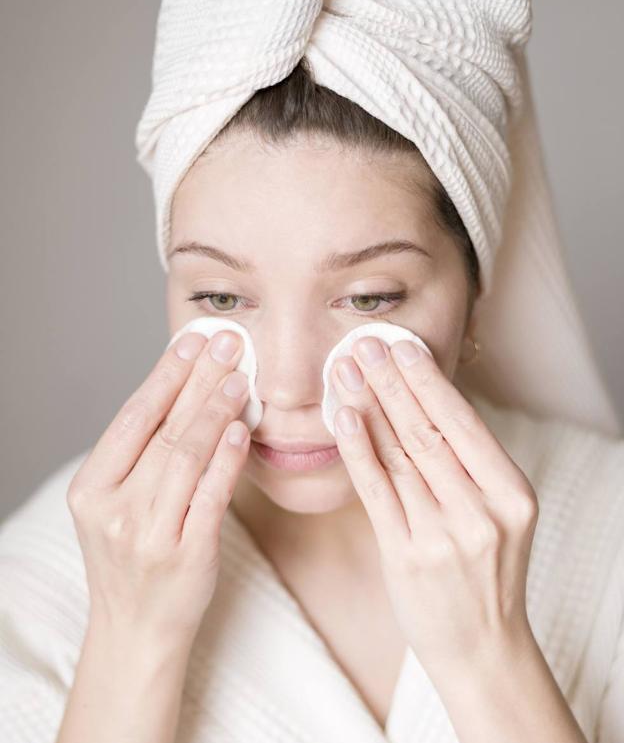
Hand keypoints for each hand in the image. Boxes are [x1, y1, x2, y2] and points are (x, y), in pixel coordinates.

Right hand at [67, 330, 250, 641]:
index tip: (192, 341)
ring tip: (240, 377)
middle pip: (162, 428)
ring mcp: (150, 534)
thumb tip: (186, 390)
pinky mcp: (187, 555)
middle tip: (228, 343)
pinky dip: (228, 458)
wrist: (136, 630)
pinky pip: (211, 495)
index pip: (132, 417)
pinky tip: (242, 428)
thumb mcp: (117, 505)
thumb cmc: (131, 558)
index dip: (166, 375)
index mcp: (91, 489)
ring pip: (186, 456)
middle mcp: (114, 510)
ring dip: (216, 410)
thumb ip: (142, 455)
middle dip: (199, 380)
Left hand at [329, 336, 538, 670]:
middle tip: (364, 344)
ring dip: (369, 406)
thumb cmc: (486, 572)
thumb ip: (468, 465)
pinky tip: (344, 417)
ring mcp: (444, 536)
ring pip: (400, 455)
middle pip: (428, 432)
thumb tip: (420, 400)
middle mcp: (483, 513)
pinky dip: (359, 450)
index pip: (464, 423)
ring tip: (347, 369)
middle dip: (392, 382)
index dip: (428, 381)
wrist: (482, 647)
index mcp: (513, 494)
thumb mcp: (498, 515)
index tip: (402, 346)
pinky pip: (378, 492)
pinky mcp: (407, 556)